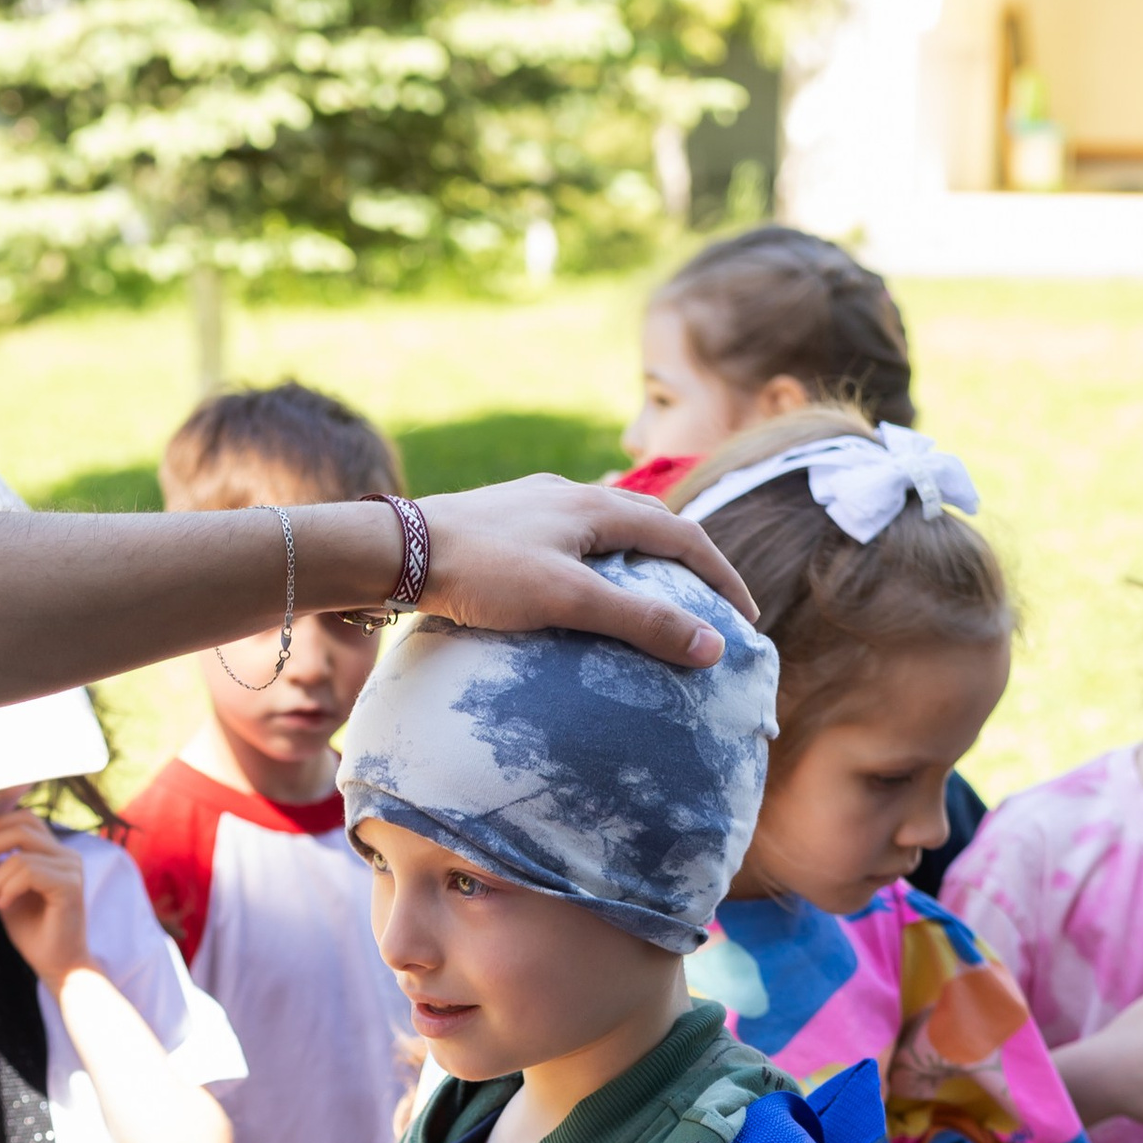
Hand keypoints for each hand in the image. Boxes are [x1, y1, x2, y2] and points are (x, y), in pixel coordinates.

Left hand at [0, 809, 91, 993]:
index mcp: (54, 853)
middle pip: (21, 827)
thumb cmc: (34, 933)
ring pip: (20, 853)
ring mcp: (71, 869)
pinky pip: (28, 872)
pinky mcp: (70, 885)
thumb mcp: (5, 894)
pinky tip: (1, 906)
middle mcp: (67, 855)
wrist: (58, 966)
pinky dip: (7, 888)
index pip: (24, 820)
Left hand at [418, 480, 760, 666]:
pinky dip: (597, 561)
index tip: (744, 618)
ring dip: (642, 558)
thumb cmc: (483, 573)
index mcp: (598, 506)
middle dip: (689, 563)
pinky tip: (577, 586)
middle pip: (651, 524)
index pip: (685, 536)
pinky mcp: (503, 520)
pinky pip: (571, 537)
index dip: (722, 576)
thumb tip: (713, 647)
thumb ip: (642, 621)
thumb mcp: (570, 600)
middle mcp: (572, 494)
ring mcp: (535, 504)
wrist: (398, 550)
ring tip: (652, 596)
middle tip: (708, 604)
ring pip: (608, 526)